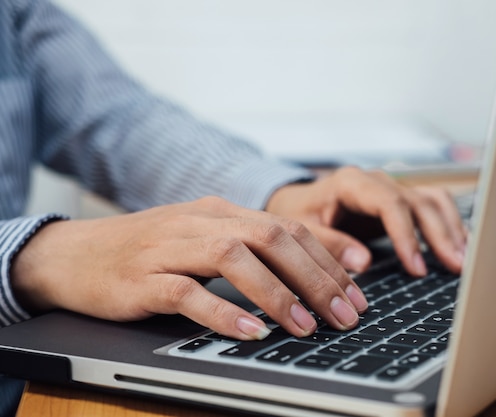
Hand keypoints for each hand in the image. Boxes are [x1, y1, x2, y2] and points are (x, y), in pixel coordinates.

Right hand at [11, 197, 367, 339]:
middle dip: (316, 277)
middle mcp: (200, 222)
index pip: (287, 227)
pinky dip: (222, 312)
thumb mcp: (203, 240)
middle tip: (345, 313)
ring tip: (306, 326)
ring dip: (277, 294)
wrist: (73, 254)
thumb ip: (249, 250)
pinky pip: (187, 292)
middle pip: (271, 239)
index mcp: (220, 212)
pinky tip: (248, 332)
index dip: (328, 256)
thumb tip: (303, 274)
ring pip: (235, 260)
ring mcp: (170, 248)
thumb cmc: (147, 251)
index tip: (358, 286)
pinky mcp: (143, 278)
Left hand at [266, 166, 466, 275]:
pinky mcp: (400, 201)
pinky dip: (450, 225)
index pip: (390, 203)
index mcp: (351, 183)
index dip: (406, 234)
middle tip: (457, 266)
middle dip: (440, 234)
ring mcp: (392, 188)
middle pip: (419, 201)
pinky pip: (433, 207)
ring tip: (465, 261)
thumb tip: (365, 262)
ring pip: (433, 200)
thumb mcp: (303, 228)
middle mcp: (377, 181)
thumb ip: (329, 243)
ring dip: (452, 229)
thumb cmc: (297, 214)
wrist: (297, 201)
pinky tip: (461, 247)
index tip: (416, 266)